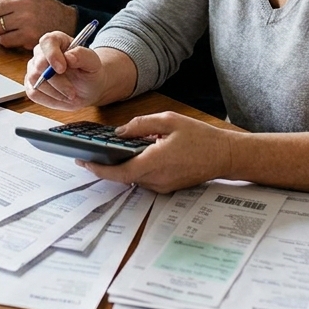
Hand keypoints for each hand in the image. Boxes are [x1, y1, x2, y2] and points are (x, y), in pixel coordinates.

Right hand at [24, 31, 107, 110]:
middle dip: (57, 81)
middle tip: (72, 92)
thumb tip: (69, 56)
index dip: (52, 54)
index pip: (47, 41)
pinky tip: (61, 98)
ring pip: (34, 79)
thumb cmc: (89, 72)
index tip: (62, 68)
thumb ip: (83, 56)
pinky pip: (33, 93)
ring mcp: (34, 69)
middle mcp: (42, 53)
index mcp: (57, 41)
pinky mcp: (31, 85)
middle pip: (39, 64)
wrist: (89, 89)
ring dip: (55, 92)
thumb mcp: (93, 63)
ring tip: (70, 95)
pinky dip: (49, 99)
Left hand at [77, 112, 235, 193]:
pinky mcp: (168, 188)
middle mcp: (156, 179)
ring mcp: (163, 186)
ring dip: (124, 166)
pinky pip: (145, 179)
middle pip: (123, 176)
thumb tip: (120, 132)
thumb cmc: (201, 137)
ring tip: (115, 151)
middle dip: (107, 166)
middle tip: (92, 154)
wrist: (225, 156)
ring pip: (134, 178)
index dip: (98, 170)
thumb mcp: (169, 121)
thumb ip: (141, 125)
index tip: (83, 162)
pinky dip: (137, 169)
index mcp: (155, 162)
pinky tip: (139, 155)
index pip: (119, 173)